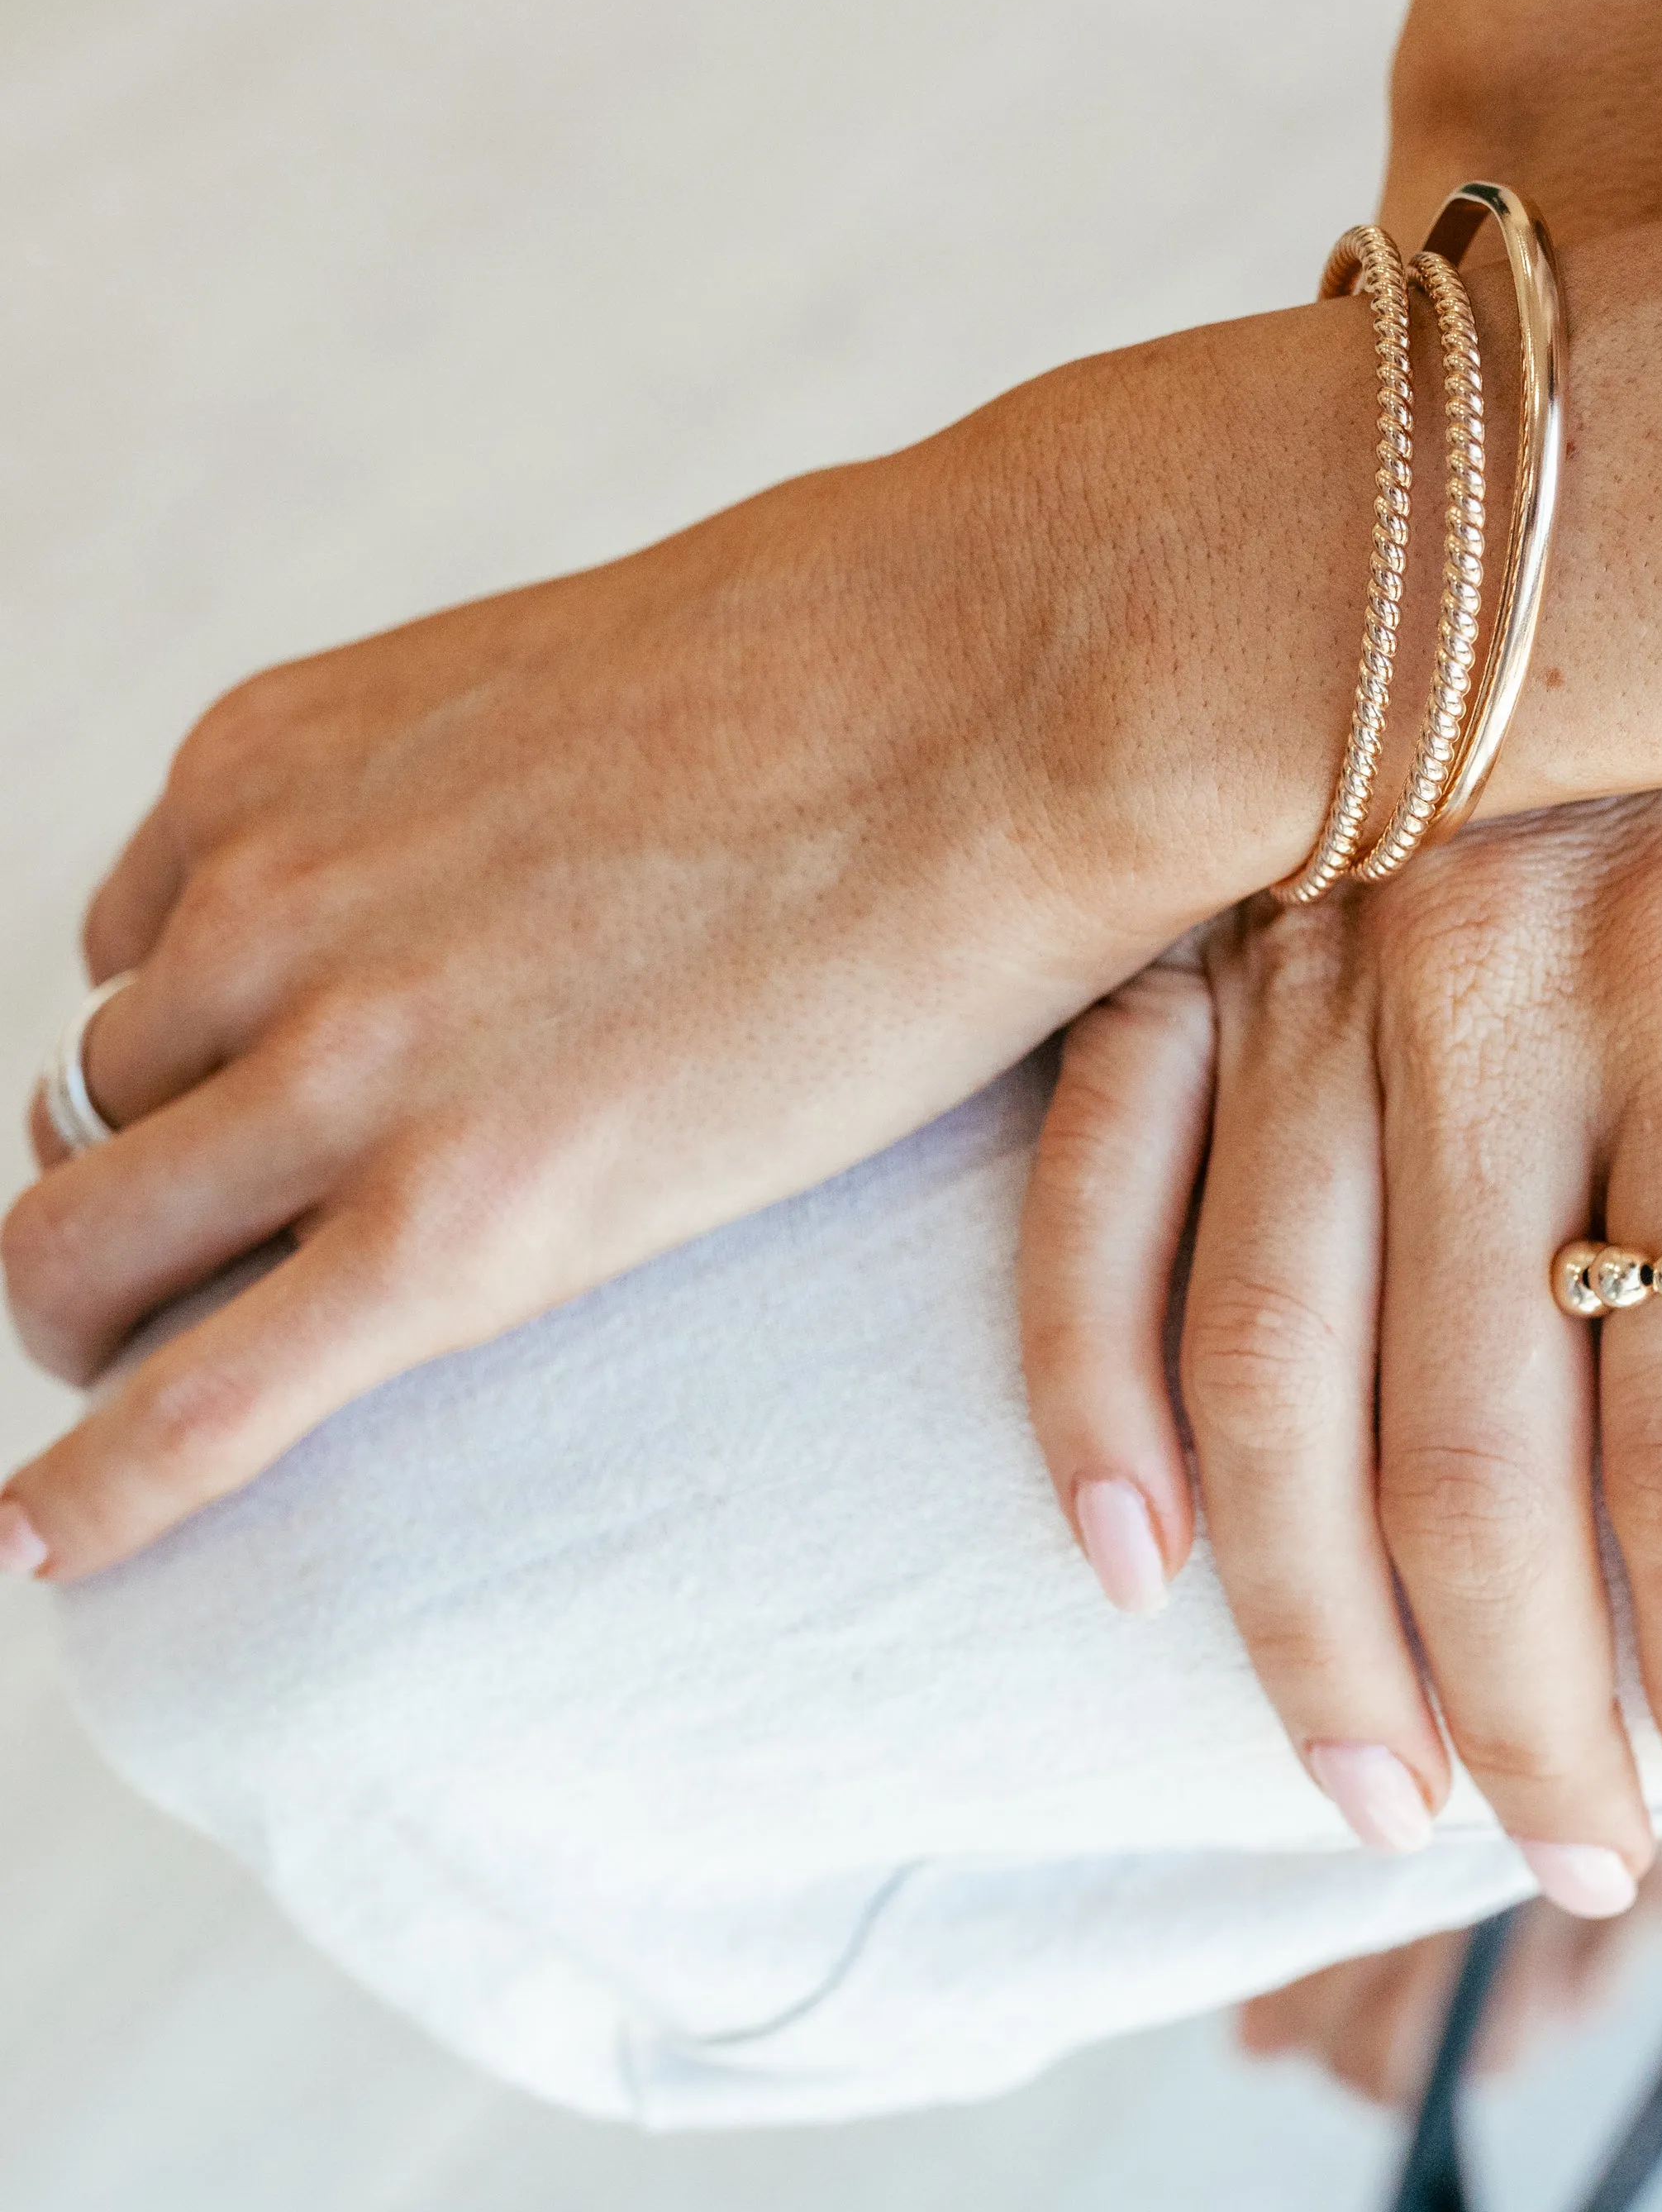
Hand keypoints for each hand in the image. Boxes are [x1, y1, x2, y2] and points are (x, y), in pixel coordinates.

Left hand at [0, 311, 1396, 1581]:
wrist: (1014, 688)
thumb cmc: (871, 665)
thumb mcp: (574, 686)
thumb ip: (470, 794)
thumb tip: (513, 875)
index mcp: (274, 760)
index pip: (135, 954)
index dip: (193, 1063)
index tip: (259, 1128)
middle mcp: (260, 902)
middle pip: (95, 1111)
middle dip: (137, 1200)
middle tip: (209, 1278)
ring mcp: (343, 1063)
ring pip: (96, 1246)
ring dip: (134, 1315)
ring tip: (201, 1380)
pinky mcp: (454, 1220)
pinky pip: (198, 1404)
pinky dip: (93, 1492)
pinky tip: (38, 1546)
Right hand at [1020, 711, 1661, 1895]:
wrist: (1619, 354)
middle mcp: (1474, 988)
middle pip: (1474, 1453)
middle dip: (1529, 1708)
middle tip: (1575, 1863)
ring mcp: (1293, 962)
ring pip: (1267, 1370)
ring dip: (1317, 1622)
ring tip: (1377, 1796)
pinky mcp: (1172, 929)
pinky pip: (1087, 1187)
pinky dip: (1086, 1387)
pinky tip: (1128, 1560)